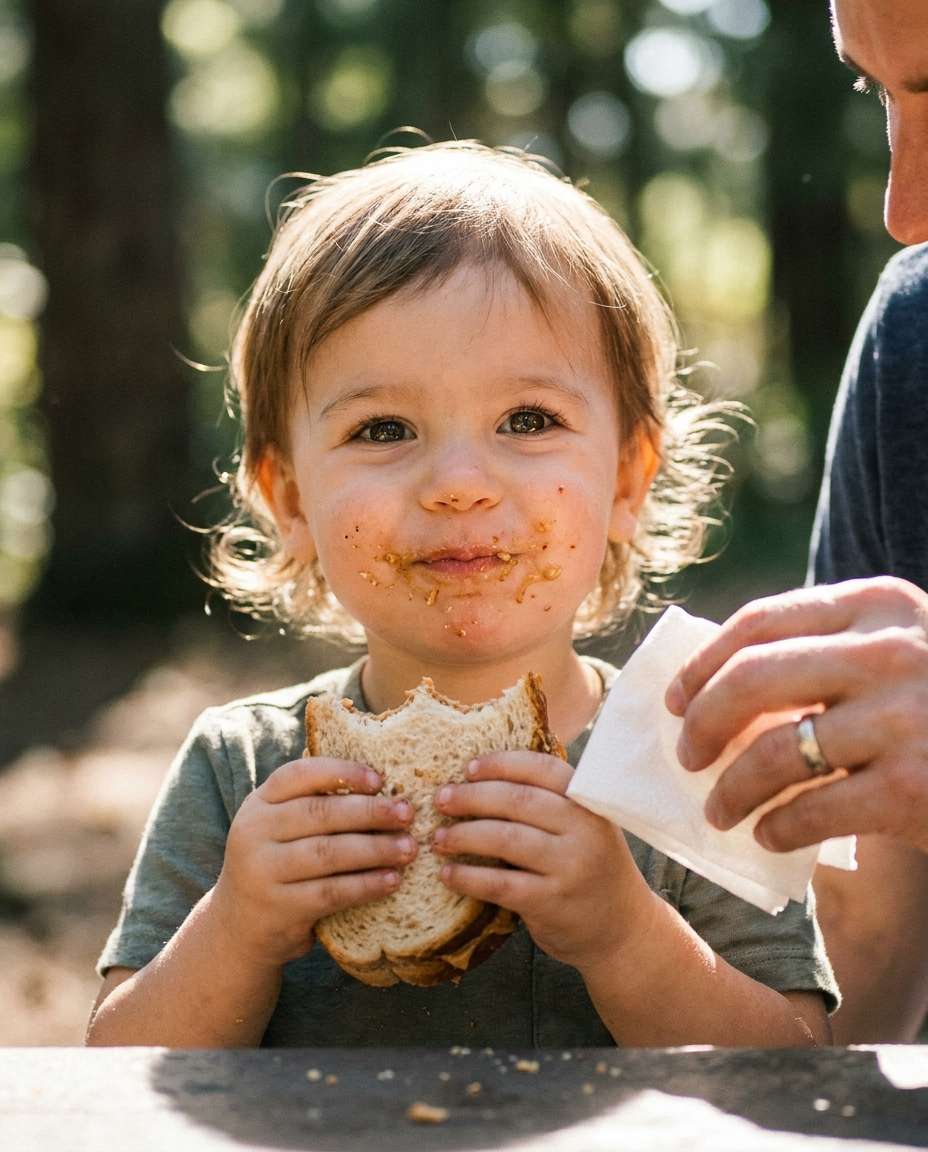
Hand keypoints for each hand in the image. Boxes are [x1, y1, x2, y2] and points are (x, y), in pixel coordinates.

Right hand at [211, 758, 415, 970]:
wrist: (240, 928)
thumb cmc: (277, 865)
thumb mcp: (279, 827)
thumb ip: (313, 804)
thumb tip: (380, 783)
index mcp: (259, 803)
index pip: (299, 775)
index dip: (341, 772)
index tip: (380, 779)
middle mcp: (253, 832)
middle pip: (320, 813)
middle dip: (371, 811)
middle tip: (407, 813)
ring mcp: (261, 872)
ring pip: (329, 853)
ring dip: (375, 849)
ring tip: (407, 848)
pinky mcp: (278, 908)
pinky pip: (331, 892)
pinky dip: (366, 885)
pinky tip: (391, 880)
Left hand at [431, 751, 650, 972]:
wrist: (623, 931)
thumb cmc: (592, 869)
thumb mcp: (586, 827)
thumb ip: (550, 804)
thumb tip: (481, 780)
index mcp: (589, 802)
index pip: (542, 768)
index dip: (501, 764)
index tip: (467, 768)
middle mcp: (584, 829)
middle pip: (517, 800)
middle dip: (471, 797)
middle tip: (441, 799)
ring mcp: (570, 866)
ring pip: (504, 839)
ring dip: (463, 835)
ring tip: (438, 838)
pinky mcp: (552, 902)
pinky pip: (500, 884)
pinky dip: (468, 877)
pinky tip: (448, 874)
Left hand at [666, 577, 927, 853]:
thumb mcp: (898, 653)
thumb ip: (827, 654)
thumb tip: (712, 687)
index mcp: (880, 604)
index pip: (762, 621)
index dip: (703, 664)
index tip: (675, 699)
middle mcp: (891, 650)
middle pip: (753, 680)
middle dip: (701, 722)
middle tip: (686, 757)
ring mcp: (906, 718)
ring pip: (773, 751)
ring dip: (730, 788)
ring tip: (718, 809)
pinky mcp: (914, 787)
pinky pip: (811, 809)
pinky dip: (776, 826)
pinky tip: (768, 833)